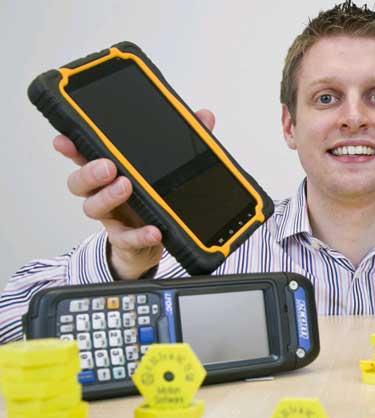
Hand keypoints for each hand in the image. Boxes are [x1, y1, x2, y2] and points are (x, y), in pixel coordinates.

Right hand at [53, 109, 215, 279]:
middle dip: (89, 172)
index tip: (64, 139)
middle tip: (108, 166)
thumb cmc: (154, 197)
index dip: (71, 146)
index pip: (84, 155)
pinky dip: (140, 235)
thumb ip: (185, 142)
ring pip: (93, 207)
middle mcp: (104, 192)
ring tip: (125, 187)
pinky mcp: (125, 238)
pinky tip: (154, 231)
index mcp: (110, 170)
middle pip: (80, 182)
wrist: (156, 238)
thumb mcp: (169, 168)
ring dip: (108, 197)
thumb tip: (204, 117)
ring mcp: (112, 216)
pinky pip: (126, 238)